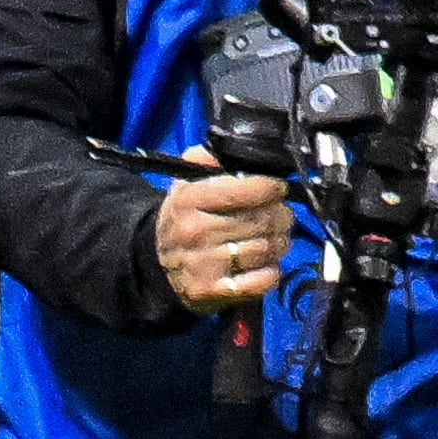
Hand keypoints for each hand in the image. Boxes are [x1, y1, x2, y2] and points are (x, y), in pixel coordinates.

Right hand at [154, 170, 291, 312]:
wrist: (156, 264)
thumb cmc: (184, 220)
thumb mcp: (187, 185)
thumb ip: (208, 161)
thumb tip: (232, 147)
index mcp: (189, 200)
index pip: (247, 189)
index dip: (271, 188)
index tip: (276, 189)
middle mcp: (194, 231)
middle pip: (262, 220)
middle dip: (281, 216)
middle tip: (280, 216)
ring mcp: (203, 264)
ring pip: (267, 248)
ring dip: (279, 243)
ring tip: (271, 239)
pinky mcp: (213, 291)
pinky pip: (264, 279)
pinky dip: (271, 271)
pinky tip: (263, 264)